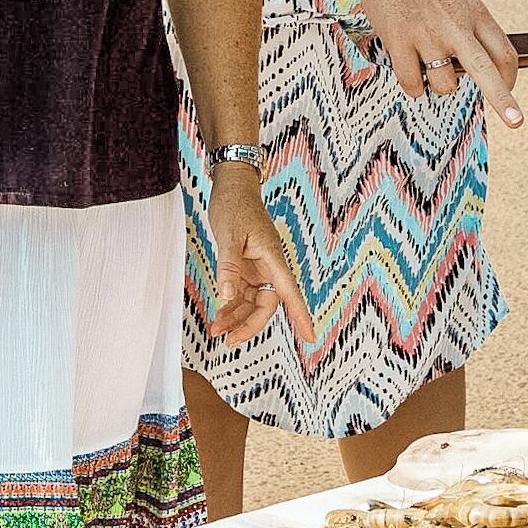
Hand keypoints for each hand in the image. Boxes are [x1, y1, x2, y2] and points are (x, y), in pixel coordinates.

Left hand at [201, 167, 311, 344]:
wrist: (233, 187)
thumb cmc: (235, 205)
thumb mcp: (228, 236)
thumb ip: (229, 266)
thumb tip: (228, 295)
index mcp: (272, 258)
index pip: (289, 293)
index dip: (300, 315)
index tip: (310, 336)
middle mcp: (269, 266)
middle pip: (267, 304)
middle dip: (249, 324)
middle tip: (229, 340)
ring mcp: (258, 268)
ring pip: (253, 302)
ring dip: (236, 318)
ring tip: (217, 329)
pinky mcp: (246, 267)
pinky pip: (242, 294)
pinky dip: (231, 306)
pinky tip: (220, 315)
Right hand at [342, 0, 523, 124]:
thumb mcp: (462, 1)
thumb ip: (474, 34)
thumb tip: (479, 76)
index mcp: (476, 15)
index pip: (505, 54)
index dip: (510, 79)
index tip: (509, 90)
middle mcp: (455, 27)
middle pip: (486, 71)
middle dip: (503, 100)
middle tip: (517, 122)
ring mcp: (427, 36)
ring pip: (444, 86)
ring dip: (440, 86)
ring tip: (429, 64)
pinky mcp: (400, 43)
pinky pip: (413, 85)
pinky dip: (414, 87)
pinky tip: (409, 67)